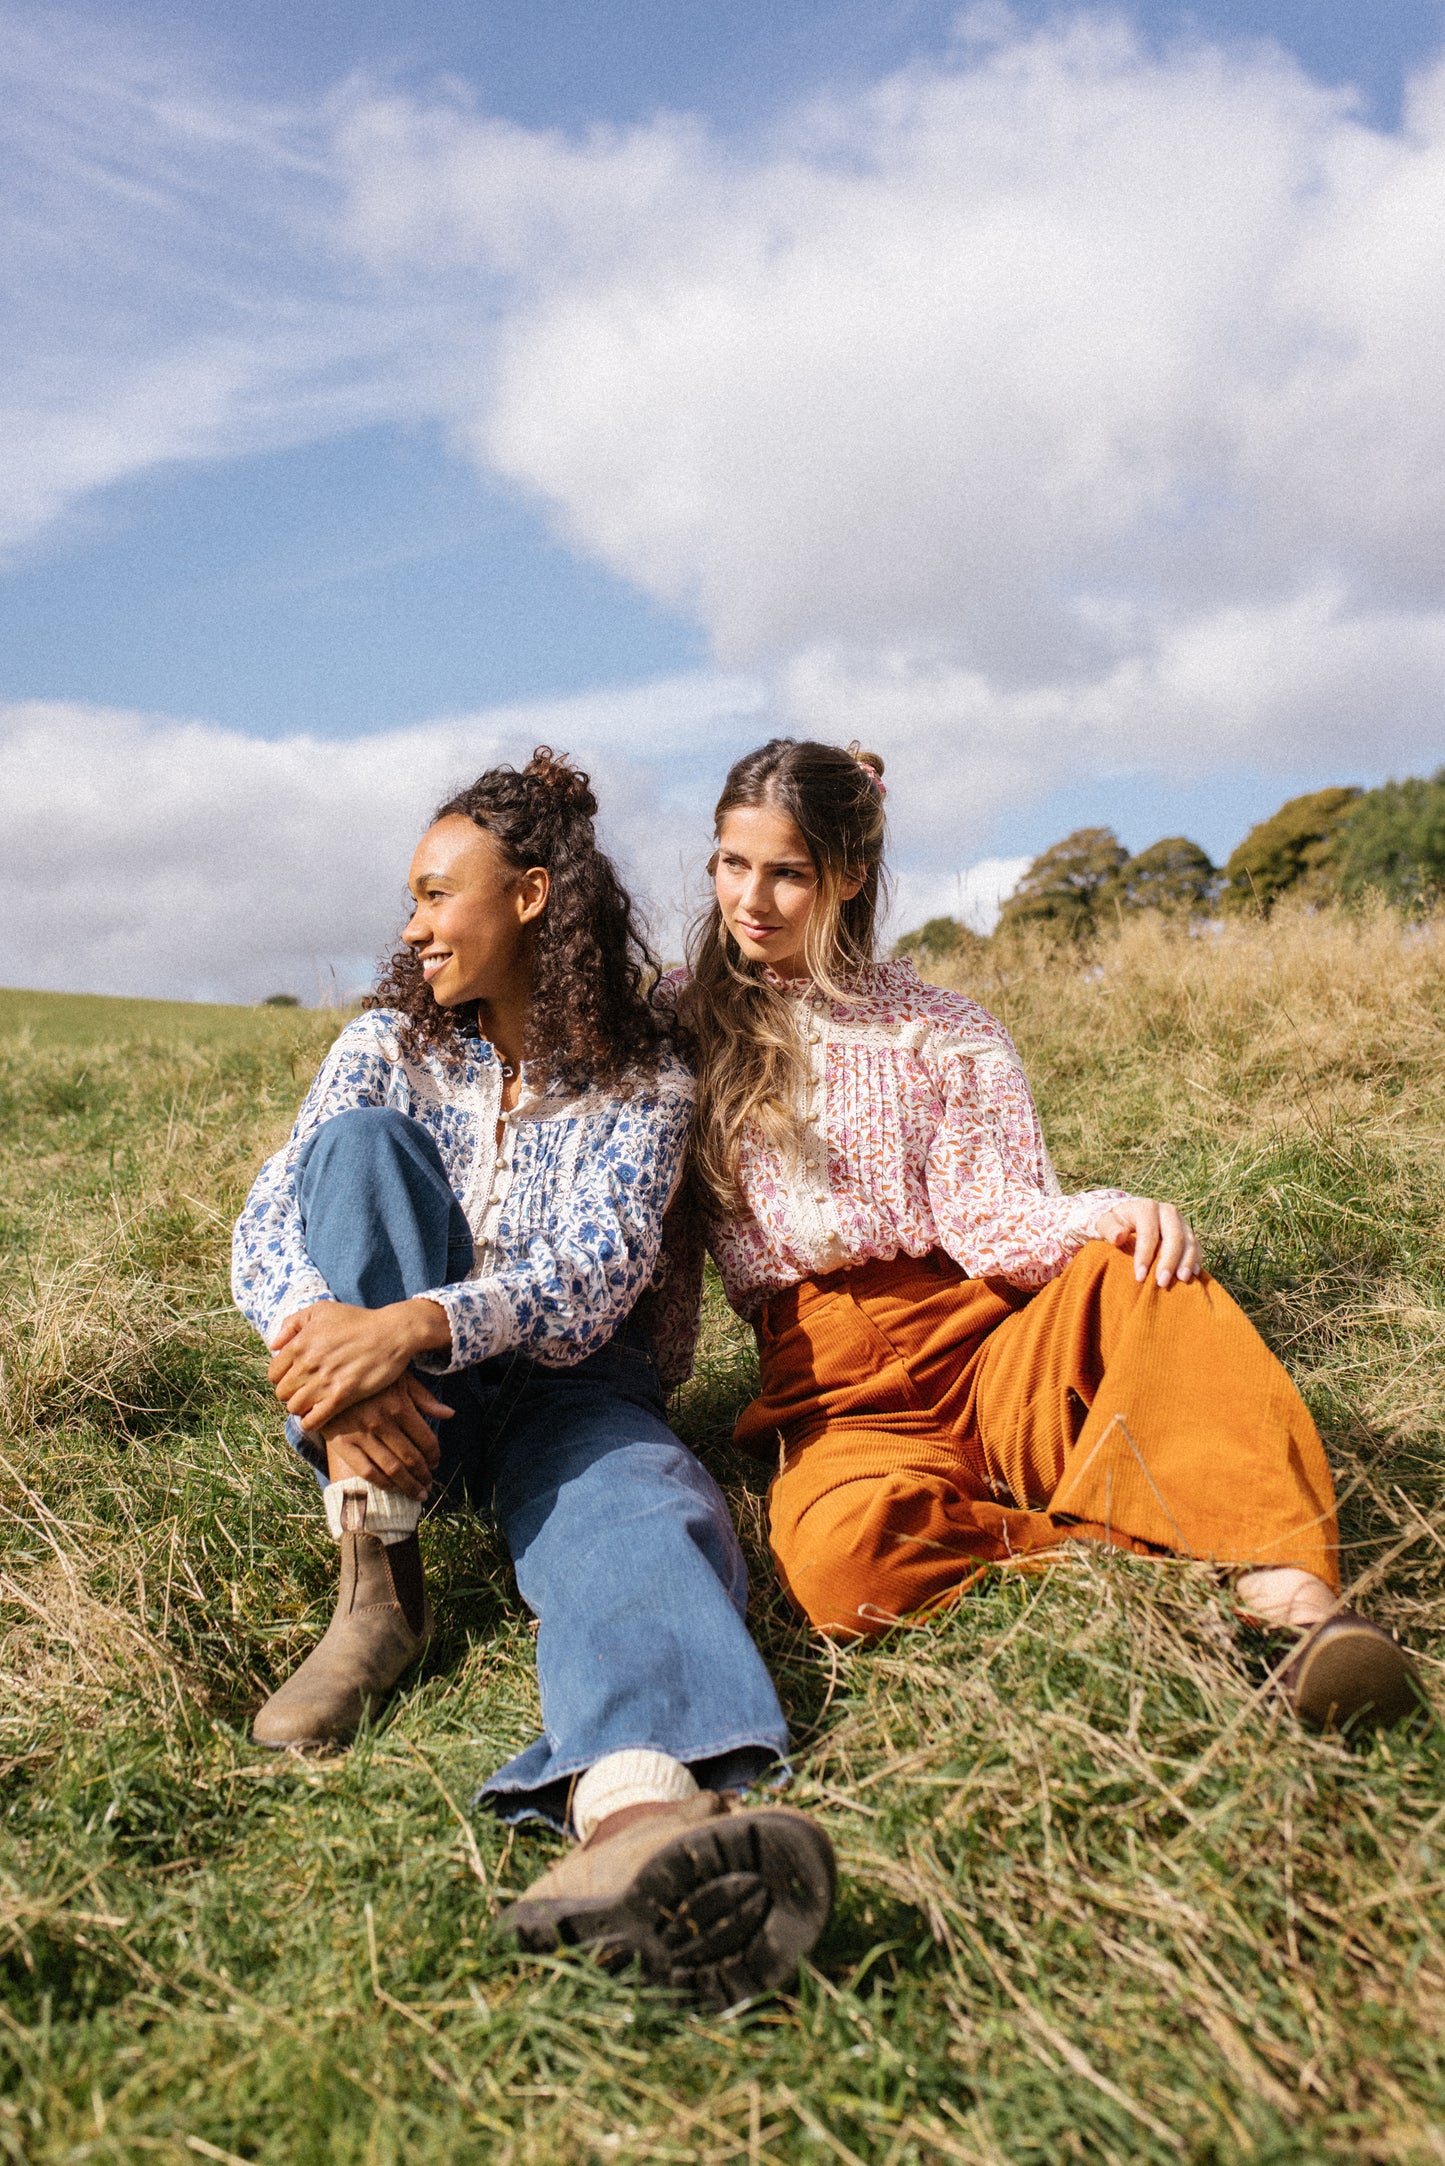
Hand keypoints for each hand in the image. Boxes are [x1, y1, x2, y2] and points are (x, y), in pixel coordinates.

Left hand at [268, 1298, 451, 1430]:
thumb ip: (291, 1323)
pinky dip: (311, 1422)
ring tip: (314, 1402)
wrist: (392, 1332)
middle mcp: (308, 1364)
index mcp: (299, 1344)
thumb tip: (273, 1345)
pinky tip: (320, 1415)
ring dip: (302, 1407)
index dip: (283, 1377)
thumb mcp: (322, 1309)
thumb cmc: (358, 1320)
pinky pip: (313, 1420)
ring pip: (294, 1408)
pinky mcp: (342, 1396)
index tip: (296, 1377)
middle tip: (306, 1390)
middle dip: (291, 1393)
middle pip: (281, 1393)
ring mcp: (324, 1381)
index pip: (273, 1373)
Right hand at [321, 1375, 451, 1498]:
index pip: (426, 1440)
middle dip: (424, 1475)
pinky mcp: (342, 1445)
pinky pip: (367, 1471)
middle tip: (428, 1485)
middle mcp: (381, 1421)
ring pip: (392, 1469)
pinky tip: (392, 1488)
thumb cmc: (367, 1378)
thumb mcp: (398, 1378)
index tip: (436, 1463)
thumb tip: (450, 1414)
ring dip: (408, 1485)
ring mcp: (361, 1435)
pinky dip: (383, 1484)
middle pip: (411, 1458)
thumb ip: (423, 1397)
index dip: (434, 1456)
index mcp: (398, 1405)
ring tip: (417, 1493)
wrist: (325, 1380)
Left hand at [1093, 1198, 1201, 1287]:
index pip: (1148, 1232)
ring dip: (1186, 1261)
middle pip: (1174, 1235)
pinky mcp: (1187, 1231)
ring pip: (1189, 1240)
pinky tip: (1193, 1274)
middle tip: (1162, 1283)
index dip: (1145, 1255)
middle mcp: (1166, 1211)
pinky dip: (1195, 1259)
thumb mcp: (1105, 1223)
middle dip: (1169, 1260)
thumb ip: (1109, 1228)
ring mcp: (1179, 1220)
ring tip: (1182, 1280)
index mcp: (1145, 1207)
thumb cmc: (1113, 1223)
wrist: (1126, 1216)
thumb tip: (1119, 1237)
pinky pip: (1196, 1245)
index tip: (1139, 1277)